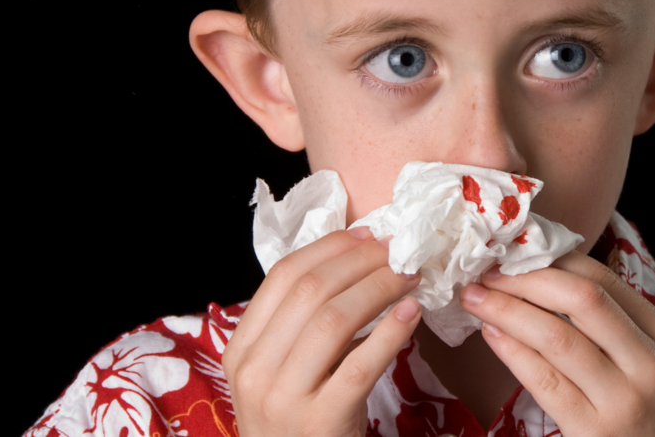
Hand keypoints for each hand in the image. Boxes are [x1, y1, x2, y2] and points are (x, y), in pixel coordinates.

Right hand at [222, 227, 421, 436]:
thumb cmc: (298, 419)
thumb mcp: (283, 369)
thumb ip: (304, 323)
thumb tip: (360, 259)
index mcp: (242, 348)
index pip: (282, 276)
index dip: (330, 248)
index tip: (368, 235)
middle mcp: (255, 370)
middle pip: (310, 291)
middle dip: (361, 261)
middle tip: (398, 251)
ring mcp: (284, 398)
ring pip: (333, 320)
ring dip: (379, 288)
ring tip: (410, 277)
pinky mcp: (321, 421)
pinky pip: (360, 366)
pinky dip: (389, 333)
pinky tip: (411, 314)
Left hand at [460, 252, 654, 436]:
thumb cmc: (650, 420)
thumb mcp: (652, 367)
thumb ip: (614, 329)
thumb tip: (545, 280)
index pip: (604, 280)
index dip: (554, 260)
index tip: (517, 254)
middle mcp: (649, 364)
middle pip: (581, 299)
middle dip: (526, 279)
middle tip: (488, 272)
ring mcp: (623, 400)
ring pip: (556, 337)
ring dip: (507, 310)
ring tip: (475, 299)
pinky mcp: (594, 432)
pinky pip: (544, 381)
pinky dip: (512, 351)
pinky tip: (491, 335)